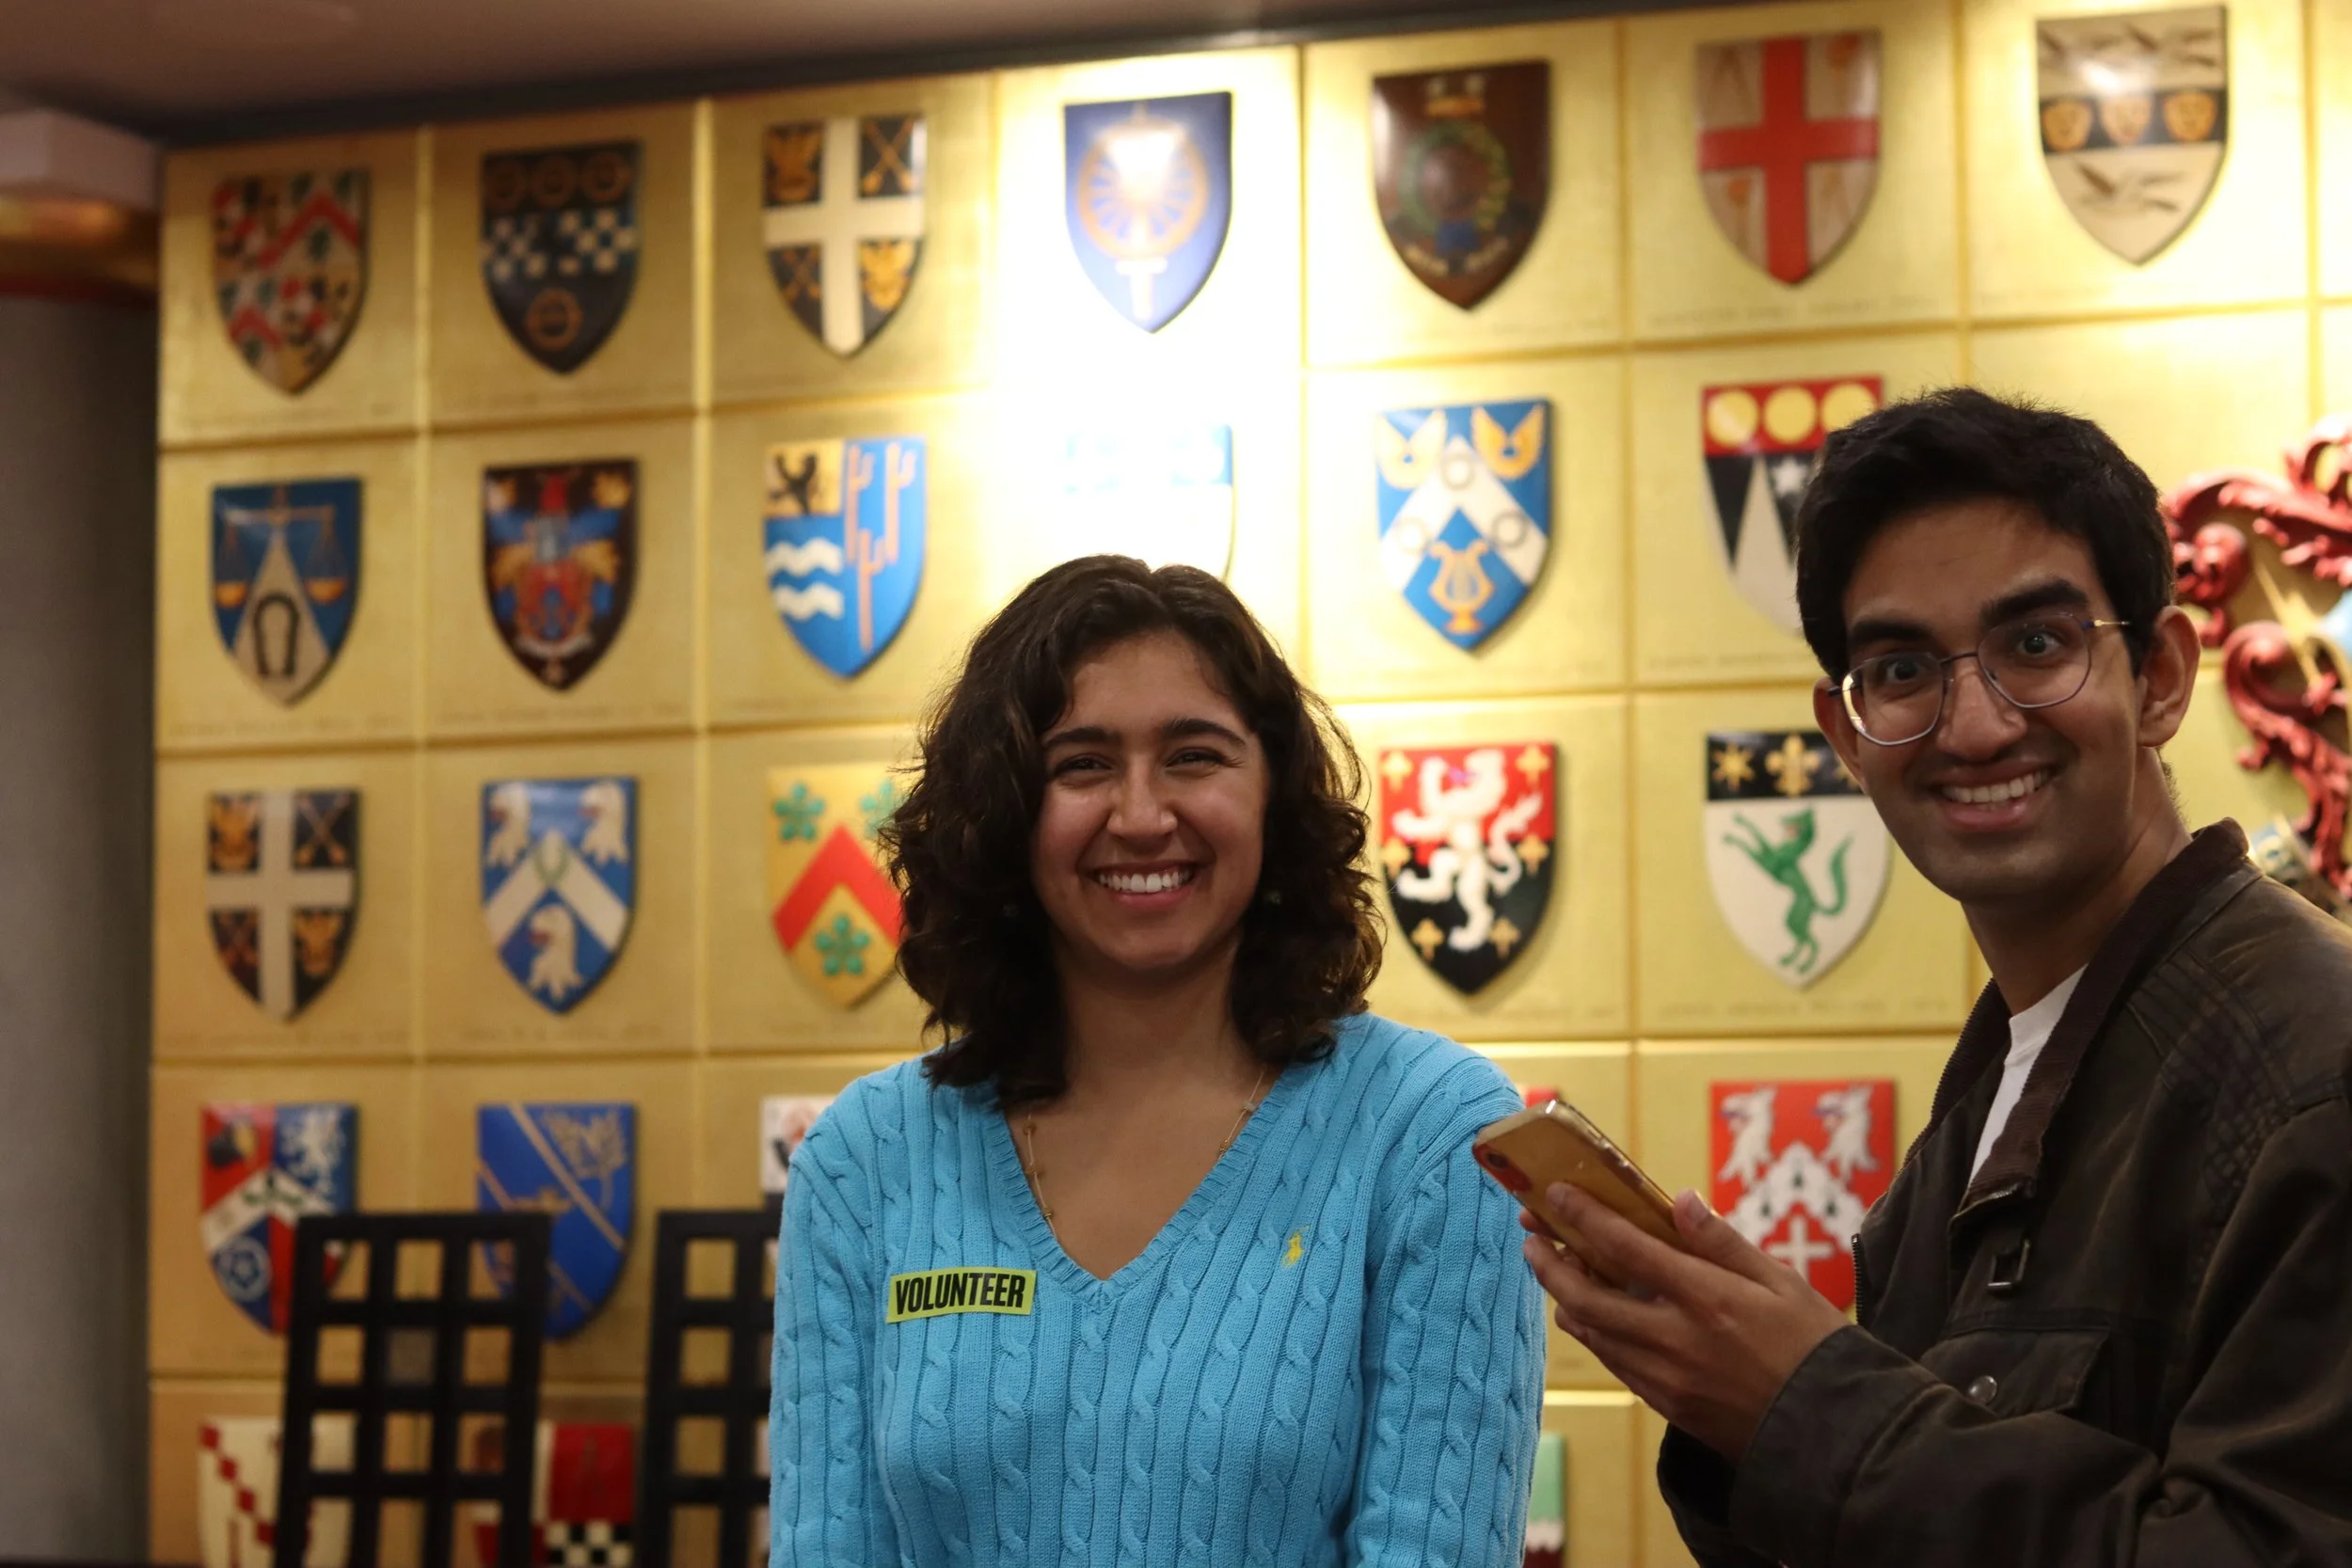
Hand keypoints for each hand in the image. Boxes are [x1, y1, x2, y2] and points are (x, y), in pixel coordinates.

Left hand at [1520, 1183, 1851, 1461]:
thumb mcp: (1781, 1282)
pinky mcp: (1668, 1407)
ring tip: (1558, 1271)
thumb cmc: (1815, 1347)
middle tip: (1532, 1238)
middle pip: (1586, 1297)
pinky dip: (1597, 1333)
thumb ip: (1723, 1242)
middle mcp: (1677, 1340)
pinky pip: (1616, 1363)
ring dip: (1567, 1299)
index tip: (1555, 1195)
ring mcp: (1668, 1379)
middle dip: (1550, 1264)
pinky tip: (1597, 1315)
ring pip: (1593, 1334)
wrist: (1834, 1434)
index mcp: (1707, 1300)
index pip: (1626, 1248)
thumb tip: (1679, 1200)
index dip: (1583, 1217)